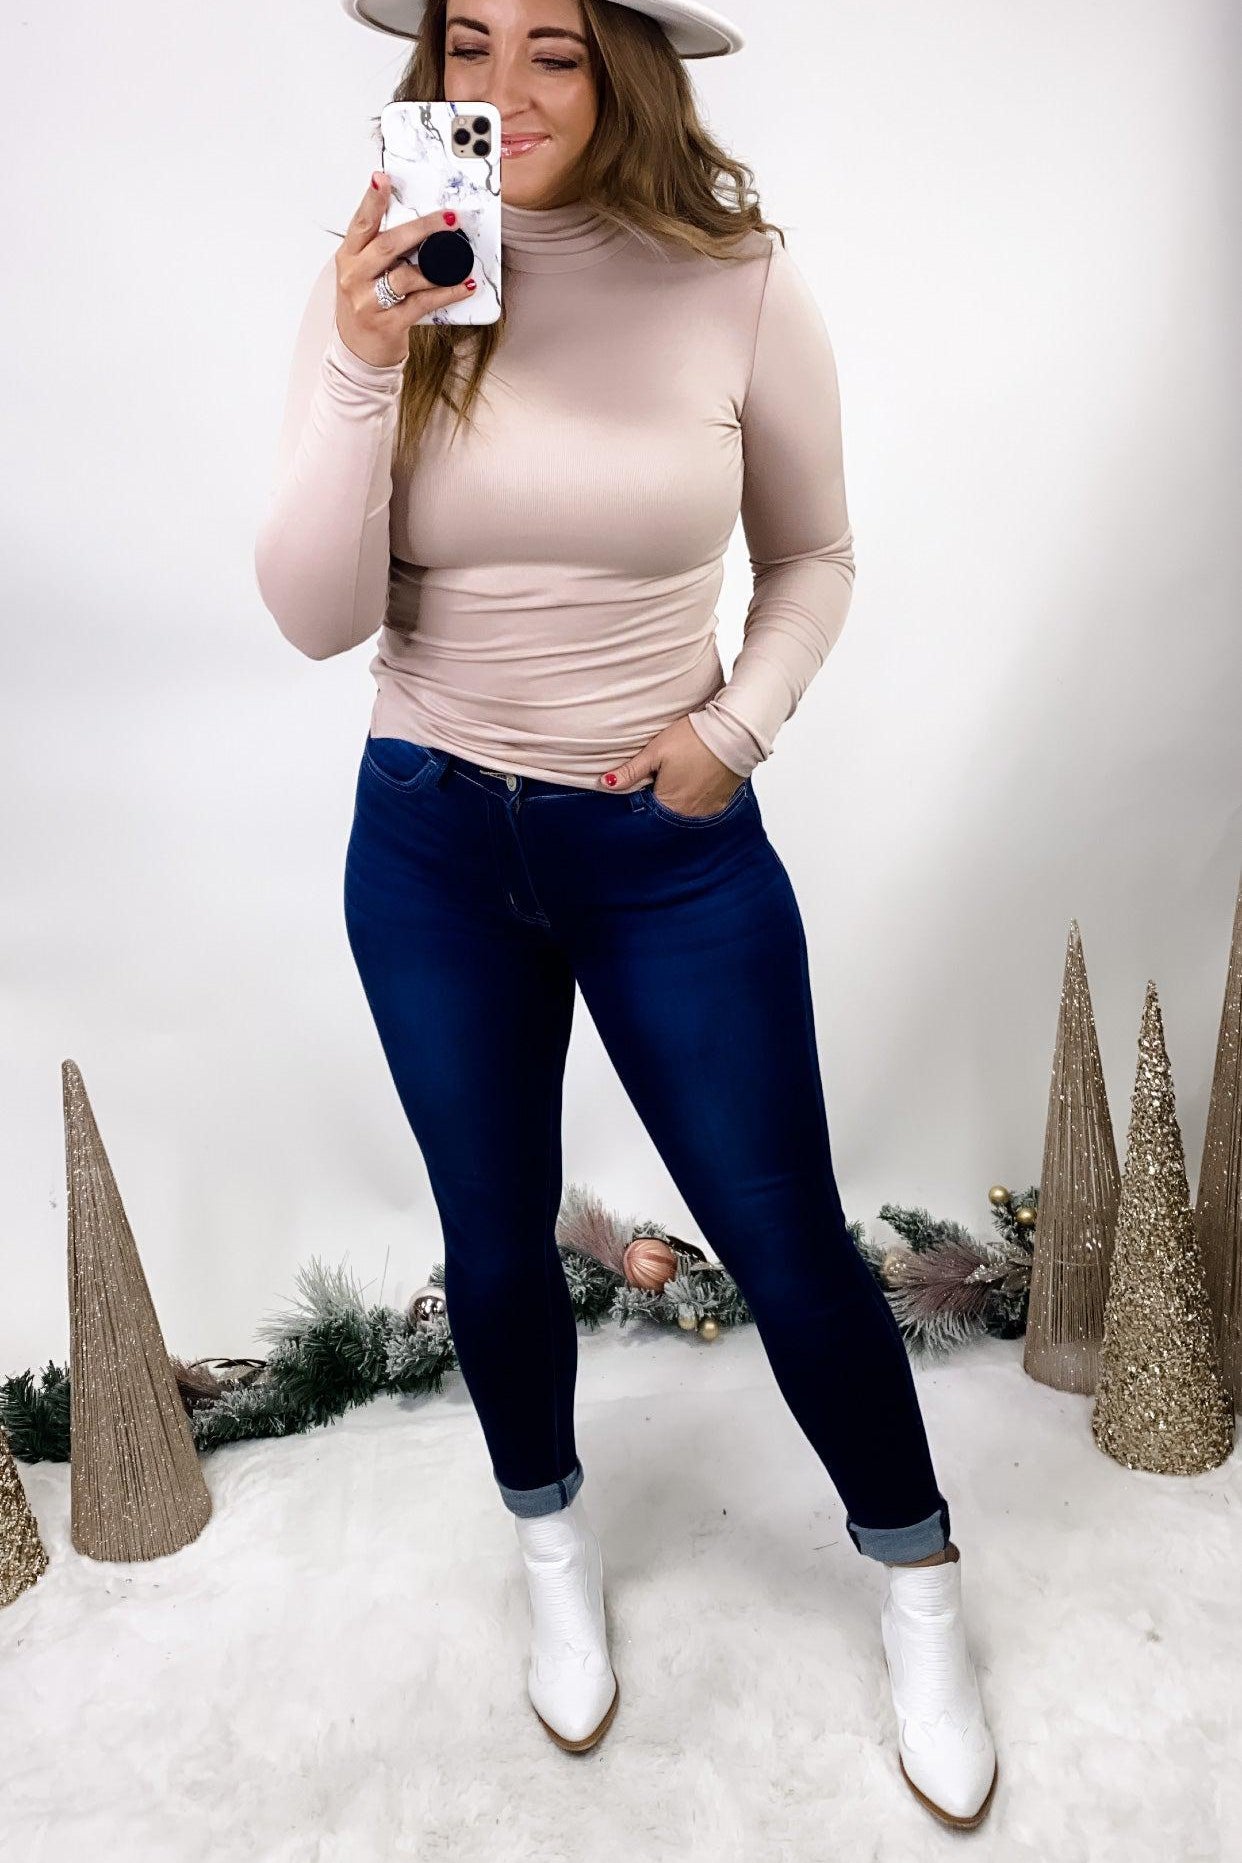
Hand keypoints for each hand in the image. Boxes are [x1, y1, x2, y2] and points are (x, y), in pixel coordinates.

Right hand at [334, 172, 477, 368]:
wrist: (358, 354)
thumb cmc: (365, 308)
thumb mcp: (363, 275)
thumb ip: (380, 251)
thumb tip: (418, 225)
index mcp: (349, 258)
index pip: (361, 223)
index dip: (372, 199)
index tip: (382, 178)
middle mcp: (354, 277)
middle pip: (387, 244)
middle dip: (421, 228)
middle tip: (449, 218)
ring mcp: (369, 302)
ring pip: (405, 276)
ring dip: (436, 266)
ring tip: (459, 258)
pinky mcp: (388, 324)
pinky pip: (422, 303)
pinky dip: (446, 293)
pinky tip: (464, 286)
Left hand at [599, 715, 744, 815]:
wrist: (734, 732)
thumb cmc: (693, 739)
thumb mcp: (655, 752)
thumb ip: (631, 771)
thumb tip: (606, 783)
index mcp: (669, 804)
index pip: (647, 814)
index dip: (641, 802)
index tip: (641, 788)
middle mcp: (689, 813)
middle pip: (666, 815)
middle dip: (658, 803)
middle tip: (659, 780)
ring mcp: (707, 810)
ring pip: (684, 813)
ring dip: (677, 802)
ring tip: (678, 780)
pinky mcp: (722, 802)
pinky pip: (703, 809)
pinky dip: (695, 800)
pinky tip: (693, 783)